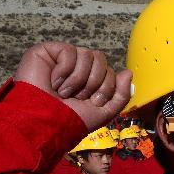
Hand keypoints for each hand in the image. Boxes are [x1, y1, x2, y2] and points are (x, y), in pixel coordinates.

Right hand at [14, 43, 130, 130]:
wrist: (45, 122)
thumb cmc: (71, 120)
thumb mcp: (104, 112)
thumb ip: (120, 94)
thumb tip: (128, 72)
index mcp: (89, 80)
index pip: (110, 71)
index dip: (107, 87)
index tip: (94, 102)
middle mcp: (77, 68)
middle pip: (101, 59)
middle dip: (94, 82)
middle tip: (79, 97)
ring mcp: (61, 59)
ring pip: (87, 54)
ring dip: (79, 79)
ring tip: (64, 92)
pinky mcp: (47, 52)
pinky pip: (69, 51)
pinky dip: (64, 70)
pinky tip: (54, 82)